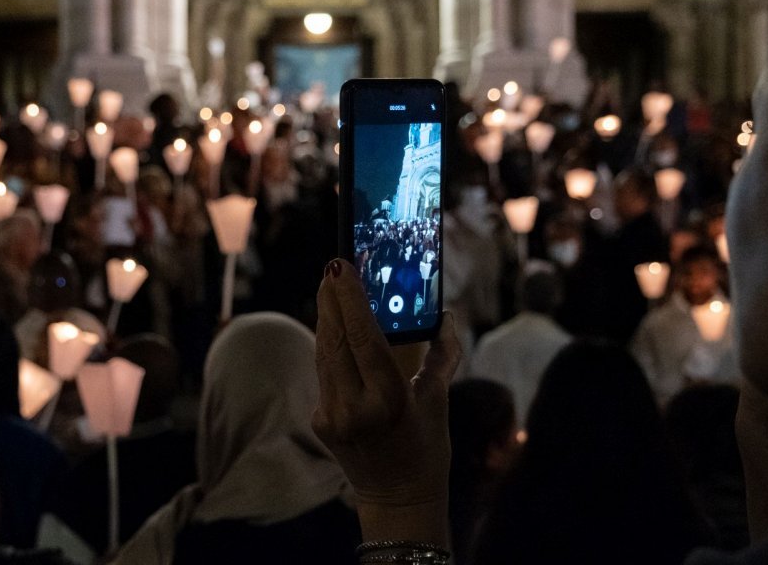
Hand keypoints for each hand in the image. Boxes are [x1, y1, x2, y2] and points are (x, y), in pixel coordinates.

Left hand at [313, 259, 460, 545]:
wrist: (398, 499)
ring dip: (326, 319)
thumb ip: (442, 357)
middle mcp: (355, 409)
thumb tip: (447, 318)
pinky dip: (330, 348)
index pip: (362, 339)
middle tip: (332, 268)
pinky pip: (325, 374)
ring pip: (324, 354)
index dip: (350, 300)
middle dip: (331, 300)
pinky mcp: (320, 422)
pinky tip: (333, 326)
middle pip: (335, 341)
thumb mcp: (438, 403)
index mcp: (389, 402)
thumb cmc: (426, 450)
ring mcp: (332, 417)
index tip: (341, 268)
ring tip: (331, 288)